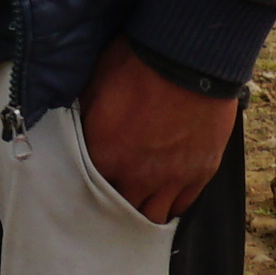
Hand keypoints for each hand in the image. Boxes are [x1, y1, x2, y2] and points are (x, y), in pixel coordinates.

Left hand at [78, 41, 240, 224]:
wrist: (189, 56)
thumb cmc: (137, 64)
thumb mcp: (95, 85)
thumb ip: (84, 121)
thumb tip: (74, 133)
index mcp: (106, 155)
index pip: (87, 193)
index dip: (86, 191)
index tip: (86, 187)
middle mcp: (138, 176)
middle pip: (121, 213)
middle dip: (114, 209)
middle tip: (112, 200)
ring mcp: (172, 178)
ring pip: (153, 218)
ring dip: (144, 212)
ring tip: (139, 203)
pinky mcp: (200, 172)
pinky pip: (183, 205)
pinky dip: (172, 204)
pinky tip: (164, 196)